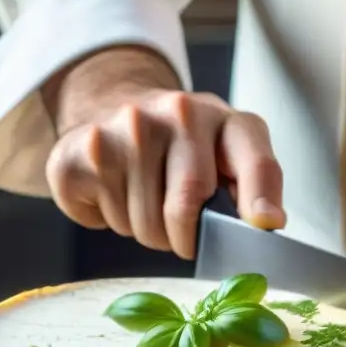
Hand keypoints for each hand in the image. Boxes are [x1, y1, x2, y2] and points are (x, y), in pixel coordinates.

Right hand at [43, 48, 283, 258]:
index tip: (265, 226)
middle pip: (186, 208)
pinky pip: (102, 220)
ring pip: (143, 225)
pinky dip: (107, 221)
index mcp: (224, 119)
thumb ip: (252, 189)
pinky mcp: (78, 151)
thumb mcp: (227, 157)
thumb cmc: (182, 149)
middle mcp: (176, 112)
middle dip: (185, 239)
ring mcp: (123, 127)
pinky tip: (113, 192)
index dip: (260, 197)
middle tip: (180, 232)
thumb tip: (267, 224)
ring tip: (144, 201)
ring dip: (146, 232)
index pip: (253, 159)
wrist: (115, 107)